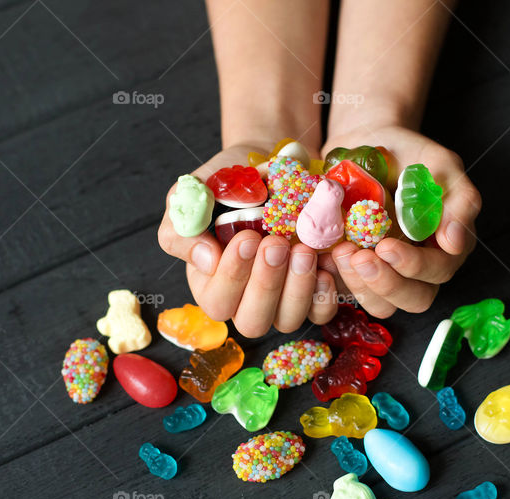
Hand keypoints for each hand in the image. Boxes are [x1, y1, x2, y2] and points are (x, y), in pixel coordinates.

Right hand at [157, 144, 339, 336]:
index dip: (232, 276)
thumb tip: (207, 261)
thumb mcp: (190, 198)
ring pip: (287, 320)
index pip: (218, 301)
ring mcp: (281, 300)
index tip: (247, 238)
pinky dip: (325, 293)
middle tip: (276, 244)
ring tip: (303, 250)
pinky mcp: (313, 292)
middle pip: (253, 322)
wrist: (269, 166)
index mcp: (211, 283)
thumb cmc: (225, 184)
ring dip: (297, 289)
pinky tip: (325, 263)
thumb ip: (183, 230)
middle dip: (266, 285)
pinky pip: (321, 311)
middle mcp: (246, 300)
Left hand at [318, 126, 481, 317]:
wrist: (368, 143)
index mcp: (445, 245)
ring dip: (360, 285)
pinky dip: (336, 279)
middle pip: (414, 299)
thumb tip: (454, 242)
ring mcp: (387, 273)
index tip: (386, 247)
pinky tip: (325, 254)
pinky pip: (348, 293)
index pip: (438, 271)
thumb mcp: (440, 165)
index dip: (414, 266)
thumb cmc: (409, 154)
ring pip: (381, 304)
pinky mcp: (357, 272)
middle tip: (360, 257)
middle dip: (386, 284)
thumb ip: (459, 199)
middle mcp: (419, 267)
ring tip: (341, 252)